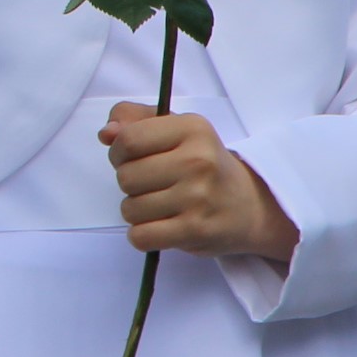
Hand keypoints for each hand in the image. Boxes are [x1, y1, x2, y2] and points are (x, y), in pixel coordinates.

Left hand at [101, 103, 296, 262]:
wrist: (250, 205)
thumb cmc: (202, 164)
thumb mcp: (175, 130)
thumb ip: (134, 120)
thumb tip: (106, 132)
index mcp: (193, 128)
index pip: (128, 139)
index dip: (119, 152)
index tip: (133, 158)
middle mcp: (199, 160)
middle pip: (125, 177)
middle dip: (131, 184)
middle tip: (155, 184)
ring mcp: (198, 197)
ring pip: (130, 208)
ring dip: (138, 211)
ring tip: (163, 205)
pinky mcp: (195, 230)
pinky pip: (140, 236)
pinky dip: (142, 235)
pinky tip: (161, 226)